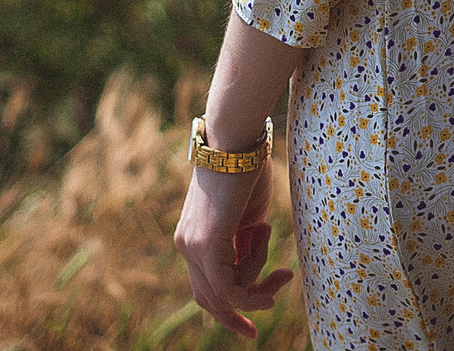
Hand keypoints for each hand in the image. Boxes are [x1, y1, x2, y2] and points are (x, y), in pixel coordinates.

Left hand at [173, 160, 294, 339]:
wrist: (237, 139)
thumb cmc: (248, 169)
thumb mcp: (248, 218)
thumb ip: (245, 246)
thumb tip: (250, 271)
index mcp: (192, 238)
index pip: (206, 285)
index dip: (230, 307)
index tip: (257, 313)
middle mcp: (185, 246)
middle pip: (209, 300)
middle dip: (240, 312)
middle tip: (267, 310)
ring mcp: (191, 246)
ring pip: (226, 293)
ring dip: (257, 280)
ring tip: (268, 235)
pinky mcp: (205, 245)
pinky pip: (230, 286)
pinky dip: (252, 285)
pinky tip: (268, 265)